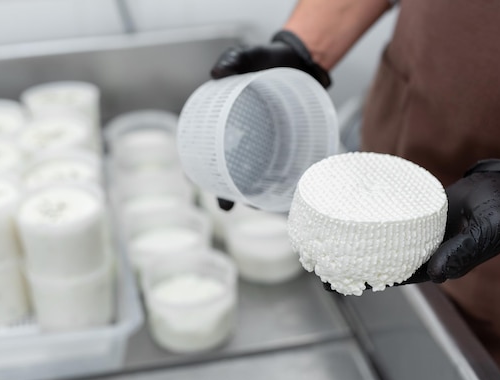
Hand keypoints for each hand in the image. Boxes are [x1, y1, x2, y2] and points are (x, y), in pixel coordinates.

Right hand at [212, 30, 331, 210]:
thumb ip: (234, 58)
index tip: (200, 184)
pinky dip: (287, 183)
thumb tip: (217, 73)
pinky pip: (286, 169)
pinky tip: (291, 193)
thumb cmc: (268, 60)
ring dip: (259, 195)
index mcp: (227, 122)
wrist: (299, 59)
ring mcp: (267, 144)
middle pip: (231, 175)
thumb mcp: (250, 55)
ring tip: (265, 204)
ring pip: (259, 178)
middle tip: (236, 204)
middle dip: (232, 194)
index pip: (209, 154)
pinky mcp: (289, 144)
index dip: (204, 174)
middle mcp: (244, 139)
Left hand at [322, 159, 499, 292]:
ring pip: (377, 237)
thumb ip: (465, 252)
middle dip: (349, 260)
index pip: (392, 277)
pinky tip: (348, 208)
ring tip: (323, 233)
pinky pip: (386, 214)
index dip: (364, 280)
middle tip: (317, 257)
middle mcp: (419, 249)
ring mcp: (413, 230)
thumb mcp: (488, 233)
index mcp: (435, 264)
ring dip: (353, 236)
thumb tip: (436, 275)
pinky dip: (368, 213)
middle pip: (377, 258)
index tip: (336, 280)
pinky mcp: (412, 211)